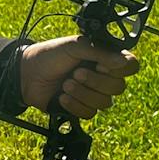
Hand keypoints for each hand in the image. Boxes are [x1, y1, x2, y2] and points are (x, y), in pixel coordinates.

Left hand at [20, 37, 138, 119]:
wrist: (27, 74)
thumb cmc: (49, 55)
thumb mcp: (74, 46)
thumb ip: (100, 52)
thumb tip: (123, 62)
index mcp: (105, 58)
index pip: (131, 66)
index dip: (119, 69)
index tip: (100, 65)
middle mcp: (103, 76)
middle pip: (119, 87)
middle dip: (95, 81)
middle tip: (76, 73)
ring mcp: (93, 93)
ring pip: (105, 103)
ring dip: (83, 93)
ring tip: (65, 84)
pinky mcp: (81, 108)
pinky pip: (89, 113)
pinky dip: (75, 105)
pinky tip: (62, 96)